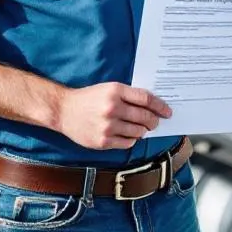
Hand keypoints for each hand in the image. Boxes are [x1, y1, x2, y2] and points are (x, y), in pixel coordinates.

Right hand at [56, 82, 171, 149]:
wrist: (64, 110)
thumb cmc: (89, 98)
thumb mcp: (108, 88)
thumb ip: (129, 95)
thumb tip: (153, 106)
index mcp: (115, 91)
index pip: (146, 99)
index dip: (160, 106)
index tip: (167, 111)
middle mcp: (112, 108)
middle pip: (144, 117)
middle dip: (154, 121)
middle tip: (155, 122)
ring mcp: (107, 126)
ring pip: (138, 132)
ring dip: (143, 131)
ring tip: (140, 128)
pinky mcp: (103, 141)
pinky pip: (127, 143)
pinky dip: (131, 140)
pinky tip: (128, 135)